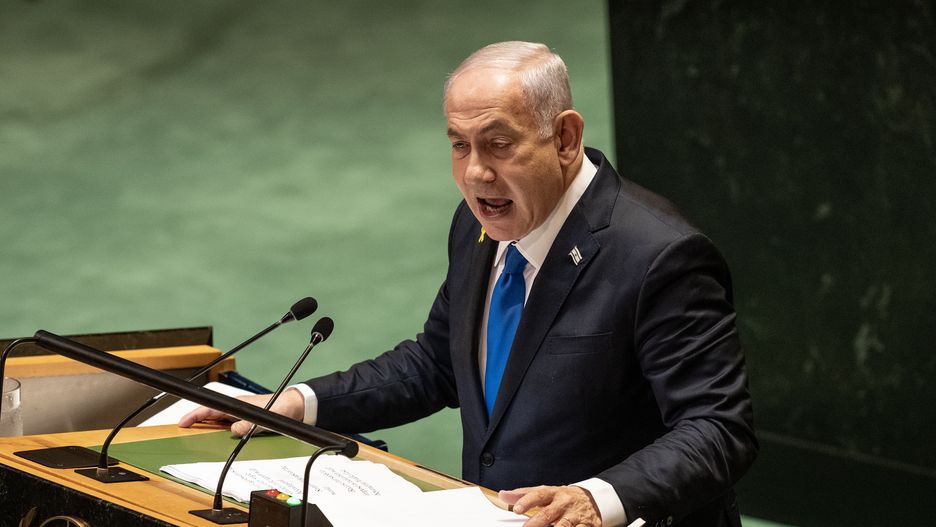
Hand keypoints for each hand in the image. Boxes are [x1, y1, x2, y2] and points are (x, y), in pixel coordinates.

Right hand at [177, 389, 304, 435]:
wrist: (295, 406)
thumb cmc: (280, 407)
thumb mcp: (263, 419)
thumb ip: (248, 425)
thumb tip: (233, 431)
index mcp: (237, 404)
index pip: (210, 408)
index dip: (194, 415)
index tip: (182, 423)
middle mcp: (237, 408)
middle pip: (211, 414)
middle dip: (196, 422)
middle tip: (183, 432)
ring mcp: (241, 413)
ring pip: (218, 420)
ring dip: (207, 427)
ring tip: (195, 436)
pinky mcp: (247, 420)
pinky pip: (228, 425)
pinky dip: (220, 431)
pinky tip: (219, 438)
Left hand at [499, 485, 601, 526]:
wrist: (592, 500)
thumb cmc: (562, 498)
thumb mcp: (545, 493)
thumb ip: (523, 495)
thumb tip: (503, 495)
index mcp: (553, 493)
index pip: (538, 495)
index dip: (527, 501)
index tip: (517, 509)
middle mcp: (564, 504)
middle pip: (548, 514)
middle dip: (536, 523)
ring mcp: (575, 516)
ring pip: (564, 526)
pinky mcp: (586, 526)